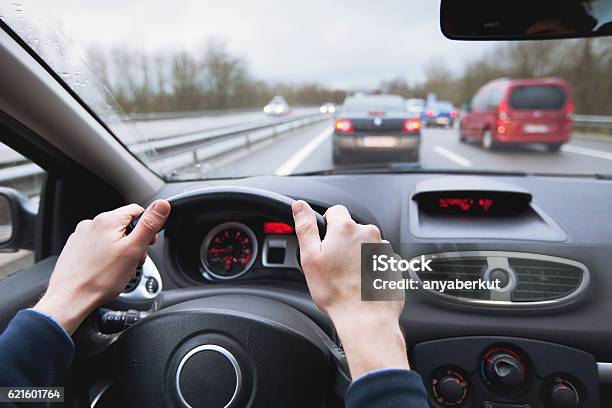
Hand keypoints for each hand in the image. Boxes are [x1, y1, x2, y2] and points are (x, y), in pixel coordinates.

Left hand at [34, 200, 170, 333]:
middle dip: (133, 241)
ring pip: (110, 236)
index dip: (148, 227)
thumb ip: (149, 224)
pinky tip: (105, 270)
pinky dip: (105, 255)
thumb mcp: (134, 249)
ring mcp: (81, 236)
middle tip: (134, 260)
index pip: (137, 211)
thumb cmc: (101, 278)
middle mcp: (91, 223)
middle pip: (123, 225)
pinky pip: (97, 246)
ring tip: (120, 269)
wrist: (70, 298)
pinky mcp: (75, 248)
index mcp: (108, 220)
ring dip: (120, 249)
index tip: (148, 243)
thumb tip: (162, 205)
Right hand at [292, 200, 408, 378]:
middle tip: (333, 266)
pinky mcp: (393, 264)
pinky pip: (377, 259)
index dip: (326, 225)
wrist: (365, 319)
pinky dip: (369, 267)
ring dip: (357, 255)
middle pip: (351, 229)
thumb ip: (305, 227)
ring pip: (365, 245)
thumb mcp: (310, 258)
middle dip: (342, 243)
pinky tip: (361, 283)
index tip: (324, 243)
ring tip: (348, 278)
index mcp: (346, 228)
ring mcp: (384, 249)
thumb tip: (299, 206)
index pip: (335, 211)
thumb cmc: (336, 292)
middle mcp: (369, 234)